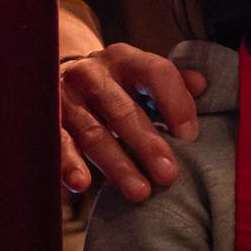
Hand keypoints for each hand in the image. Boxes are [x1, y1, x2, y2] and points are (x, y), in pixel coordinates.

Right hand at [59, 43, 206, 200]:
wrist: (57, 73)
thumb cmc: (114, 83)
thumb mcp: (141, 75)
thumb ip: (172, 82)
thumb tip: (202, 84)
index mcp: (124, 59)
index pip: (155, 72)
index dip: (175, 102)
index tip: (189, 136)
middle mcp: (92, 74)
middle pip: (123, 110)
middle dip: (147, 144)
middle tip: (169, 174)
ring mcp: (66, 98)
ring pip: (93, 134)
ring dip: (117, 165)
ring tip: (139, 191)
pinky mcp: (48, 121)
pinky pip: (58, 144)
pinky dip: (68, 164)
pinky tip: (81, 184)